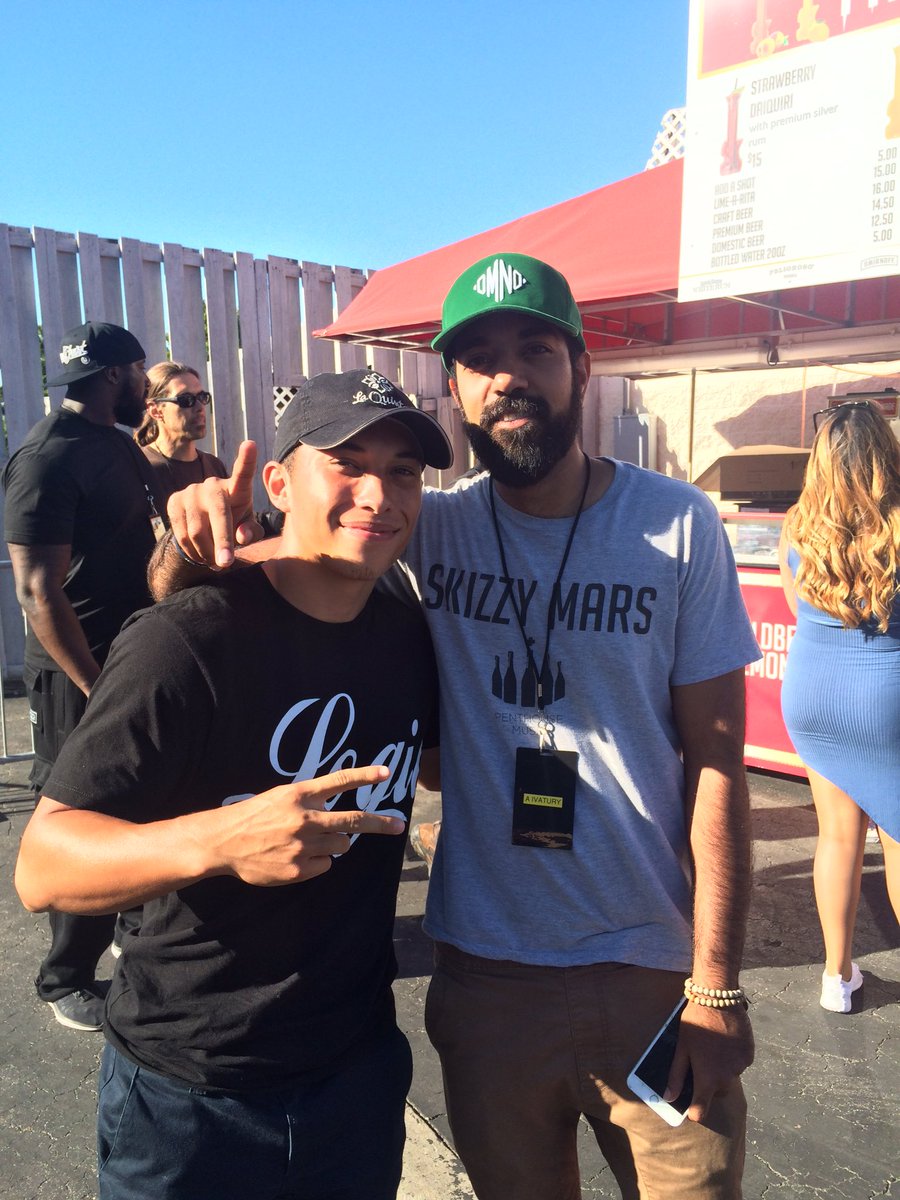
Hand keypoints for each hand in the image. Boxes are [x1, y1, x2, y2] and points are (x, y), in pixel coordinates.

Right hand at [168, 441, 260, 568]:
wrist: (204, 525)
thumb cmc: (234, 523)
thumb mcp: (247, 528)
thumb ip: (251, 531)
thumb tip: (242, 536)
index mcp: (237, 488)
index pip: (243, 473)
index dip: (247, 459)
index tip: (250, 444)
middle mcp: (213, 485)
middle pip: (218, 513)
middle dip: (222, 541)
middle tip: (226, 564)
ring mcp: (191, 491)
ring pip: (197, 531)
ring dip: (207, 552)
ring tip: (215, 562)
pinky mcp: (174, 501)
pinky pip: (181, 534)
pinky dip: (192, 551)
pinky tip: (200, 555)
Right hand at [195, 764, 403, 884]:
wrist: (223, 842)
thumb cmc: (254, 816)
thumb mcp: (281, 797)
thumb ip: (310, 802)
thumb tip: (341, 818)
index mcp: (300, 795)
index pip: (338, 781)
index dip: (364, 775)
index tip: (386, 772)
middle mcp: (305, 818)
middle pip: (353, 821)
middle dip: (380, 823)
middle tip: (399, 825)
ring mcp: (302, 846)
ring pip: (341, 846)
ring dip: (335, 843)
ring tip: (309, 841)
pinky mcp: (297, 870)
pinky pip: (325, 865)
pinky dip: (317, 862)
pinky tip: (296, 857)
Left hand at [665, 1002, 753, 1123]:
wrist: (718, 999)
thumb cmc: (695, 1023)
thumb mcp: (682, 1048)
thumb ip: (676, 1076)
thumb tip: (668, 1098)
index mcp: (708, 1079)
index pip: (701, 1111)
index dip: (695, 1111)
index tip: (691, 1106)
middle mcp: (727, 1078)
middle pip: (718, 1093)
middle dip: (710, 1084)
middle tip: (701, 1063)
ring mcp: (740, 1067)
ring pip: (730, 1076)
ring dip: (722, 1069)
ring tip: (714, 1047)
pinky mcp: (749, 1054)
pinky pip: (740, 1064)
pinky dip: (733, 1058)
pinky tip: (725, 1041)